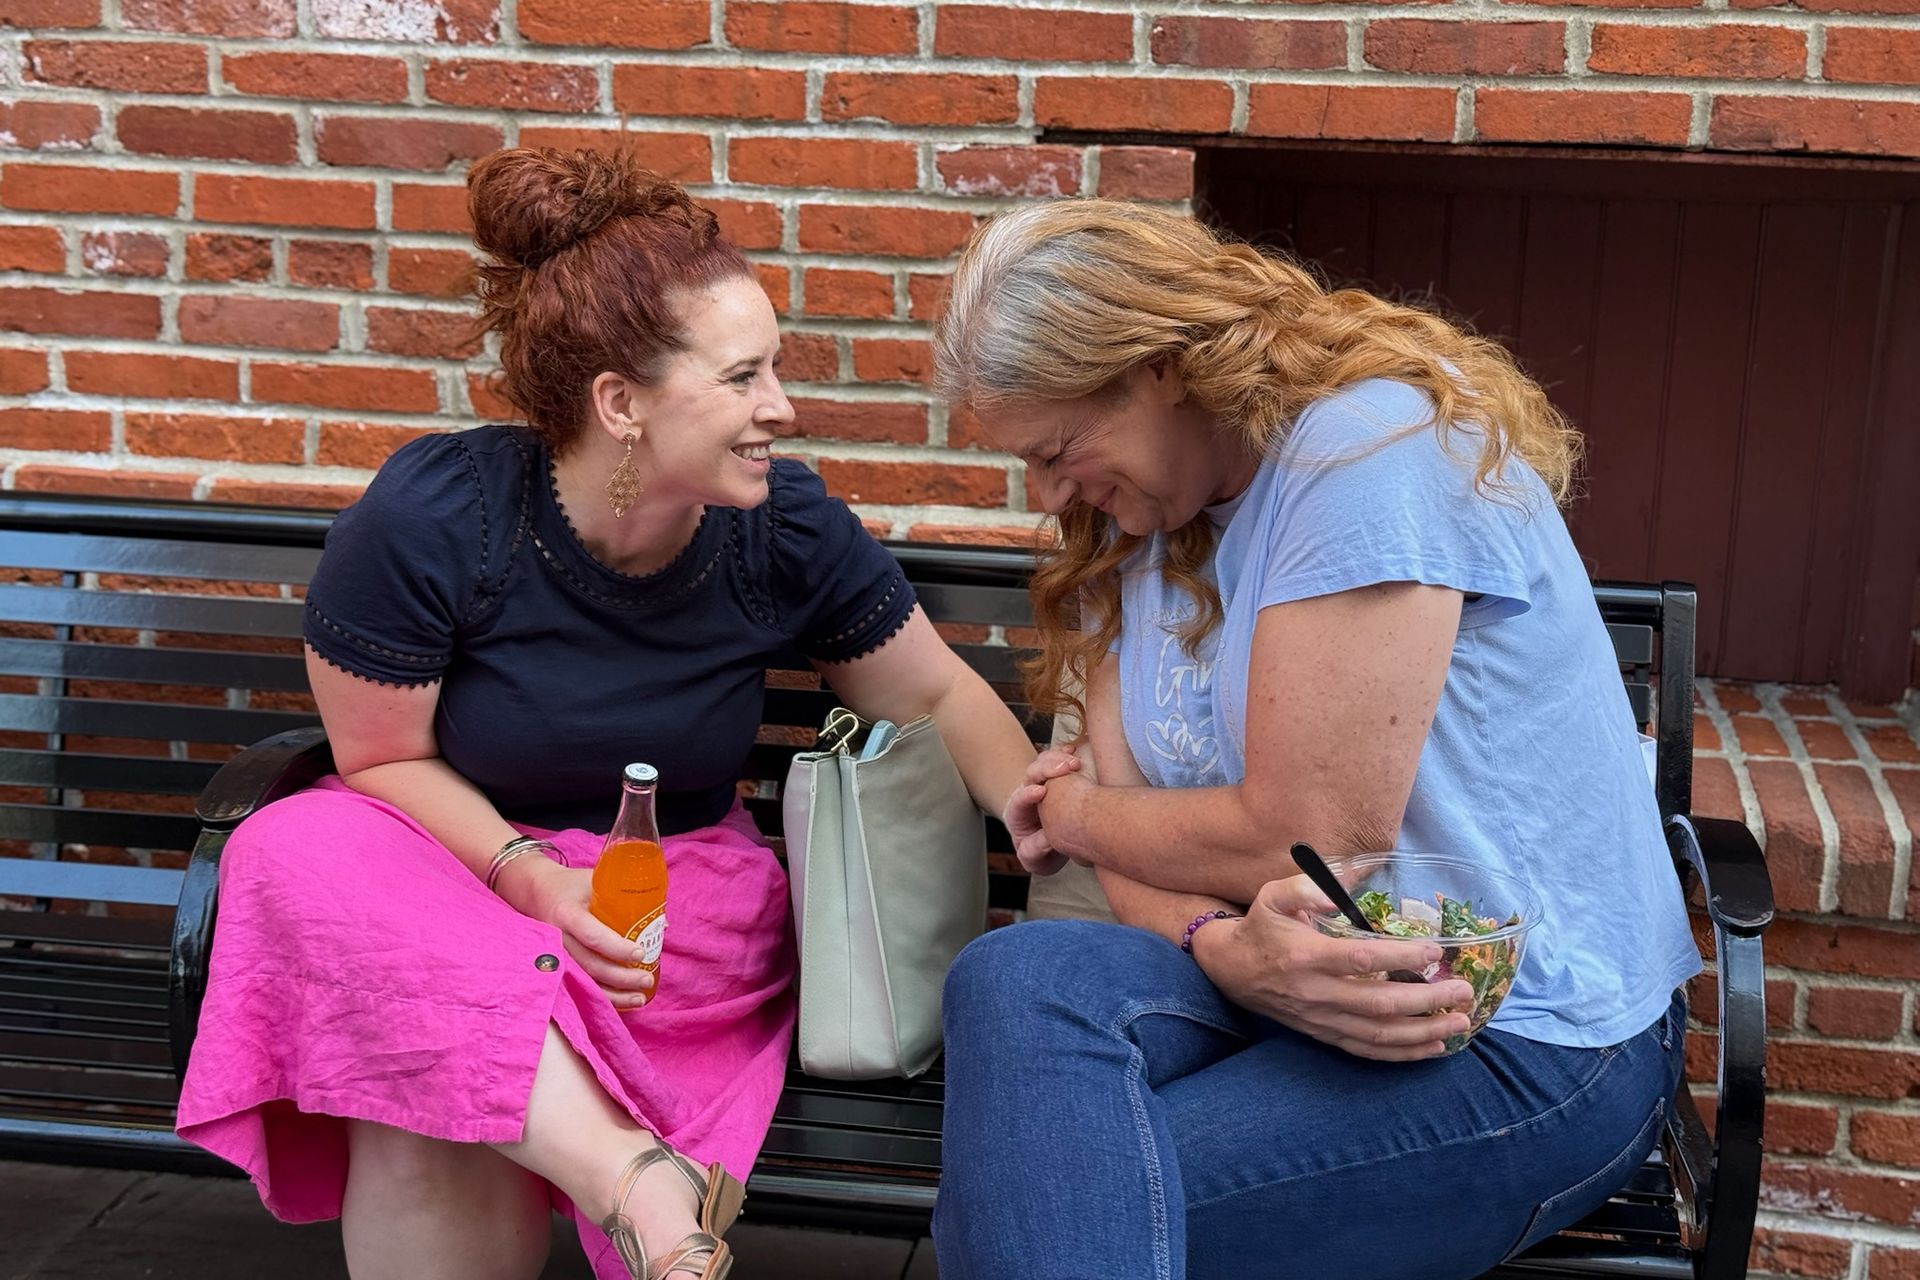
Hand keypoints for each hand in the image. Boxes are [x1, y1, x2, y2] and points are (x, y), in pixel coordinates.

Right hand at [495, 856, 655, 1011]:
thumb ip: (624, 896)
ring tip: (640, 998)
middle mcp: (558, 938)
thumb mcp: (594, 880)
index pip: (593, 936)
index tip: (640, 954)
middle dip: (621, 977)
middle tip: (647, 979)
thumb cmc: (572, 885)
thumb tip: (662, 922)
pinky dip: (602, 996)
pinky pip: (580, 986)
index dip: (617, 948)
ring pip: (584, 982)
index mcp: (567, 914)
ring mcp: (555, 956)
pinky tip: (622, 1001)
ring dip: (614, 995)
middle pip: (591, 965)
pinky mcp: (557, 967)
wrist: (537, 892)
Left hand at [1003, 746, 1083, 874]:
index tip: (1041, 792)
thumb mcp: (1033, 857)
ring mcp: (1042, 782)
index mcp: (1018, 814)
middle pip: (1031, 775)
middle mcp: (1028, 793)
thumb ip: (1035, 851)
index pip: (1019, 801)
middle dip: (1046, 769)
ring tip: (1075, 762)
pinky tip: (1074, 751)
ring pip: (1043, 763)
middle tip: (1065, 768)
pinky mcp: (1056, 777)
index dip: (1027, 794)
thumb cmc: (1036, 849)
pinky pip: (1057, 760)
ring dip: (1058, 759)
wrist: (1041, 838)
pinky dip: (1064, 754)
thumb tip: (1049, 842)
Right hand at [1190, 874, 1475, 1060]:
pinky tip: (1434, 1047)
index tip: (1434, 951)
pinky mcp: (1325, 1034)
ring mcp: (1322, 1019)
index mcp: (1306, 956)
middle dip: (1428, 1000)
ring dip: (1424, 1032)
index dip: (1401, 958)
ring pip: (1379, 1034)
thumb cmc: (1262, 927)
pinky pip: (1368, 1050)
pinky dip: (1404, 1053)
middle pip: (1380, 1004)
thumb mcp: (1273, 894)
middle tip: (1464, 990)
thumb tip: (1340, 886)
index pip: (1361, 960)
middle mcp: (1316, 994)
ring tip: (1460, 1022)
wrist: (1232, 969)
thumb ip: (1305, 887)